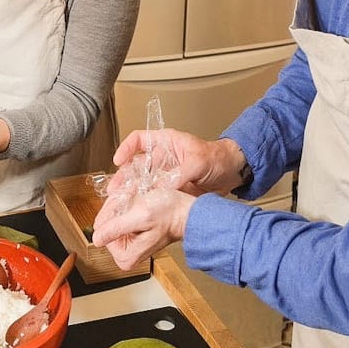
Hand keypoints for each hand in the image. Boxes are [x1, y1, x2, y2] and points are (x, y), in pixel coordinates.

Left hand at [90, 186, 194, 269]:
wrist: (187, 212)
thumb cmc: (169, 214)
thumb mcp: (140, 217)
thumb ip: (116, 228)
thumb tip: (96, 238)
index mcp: (125, 256)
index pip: (100, 227)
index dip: (112, 211)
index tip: (127, 205)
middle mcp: (126, 253)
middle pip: (106, 221)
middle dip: (117, 206)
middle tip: (135, 201)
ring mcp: (129, 243)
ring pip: (112, 216)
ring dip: (122, 203)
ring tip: (140, 201)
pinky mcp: (133, 233)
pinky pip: (121, 214)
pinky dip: (127, 204)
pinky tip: (140, 203)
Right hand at [112, 128, 246, 196]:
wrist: (233, 174)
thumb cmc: (217, 158)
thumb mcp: (198, 162)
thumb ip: (180, 174)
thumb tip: (163, 187)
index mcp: (165, 142)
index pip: (138, 140)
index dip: (126, 148)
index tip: (118, 161)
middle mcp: (161, 158)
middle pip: (135, 165)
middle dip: (124, 177)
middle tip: (115, 189)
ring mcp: (164, 174)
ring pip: (141, 181)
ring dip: (131, 192)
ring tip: (121, 202)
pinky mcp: (169, 190)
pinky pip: (153, 194)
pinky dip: (144, 201)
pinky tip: (137, 208)